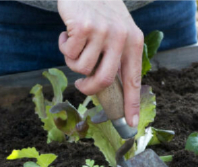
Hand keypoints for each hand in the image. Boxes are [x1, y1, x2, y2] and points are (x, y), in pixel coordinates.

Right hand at [58, 0, 143, 126]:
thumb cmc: (99, 12)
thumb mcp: (118, 30)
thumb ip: (118, 56)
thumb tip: (110, 89)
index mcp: (133, 41)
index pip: (133, 79)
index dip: (131, 103)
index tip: (130, 123)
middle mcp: (121, 37)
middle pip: (103, 80)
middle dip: (89, 88)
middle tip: (81, 86)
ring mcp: (102, 32)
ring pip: (82, 68)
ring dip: (73, 60)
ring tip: (75, 44)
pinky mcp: (83, 27)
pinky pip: (69, 53)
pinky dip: (64, 46)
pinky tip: (68, 32)